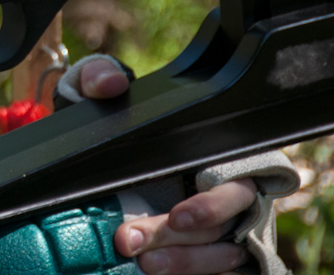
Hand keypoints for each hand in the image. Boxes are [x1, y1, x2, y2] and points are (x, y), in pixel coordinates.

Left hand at [76, 59, 256, 274]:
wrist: (99, 160)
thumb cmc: (114, 125)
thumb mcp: (101, 96)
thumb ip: (100, 79)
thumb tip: (112, 84)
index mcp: (217, 158)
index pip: (234, 184)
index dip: (211, 205)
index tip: (178, 217)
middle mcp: (230, 198)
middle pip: (222, 225)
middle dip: (180, 239)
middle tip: (128, 239)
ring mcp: (225, 233)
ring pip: (221, 255)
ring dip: (184, 263)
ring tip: (143, 264)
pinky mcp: (212, 259)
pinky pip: (219, 274)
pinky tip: (161, 274)